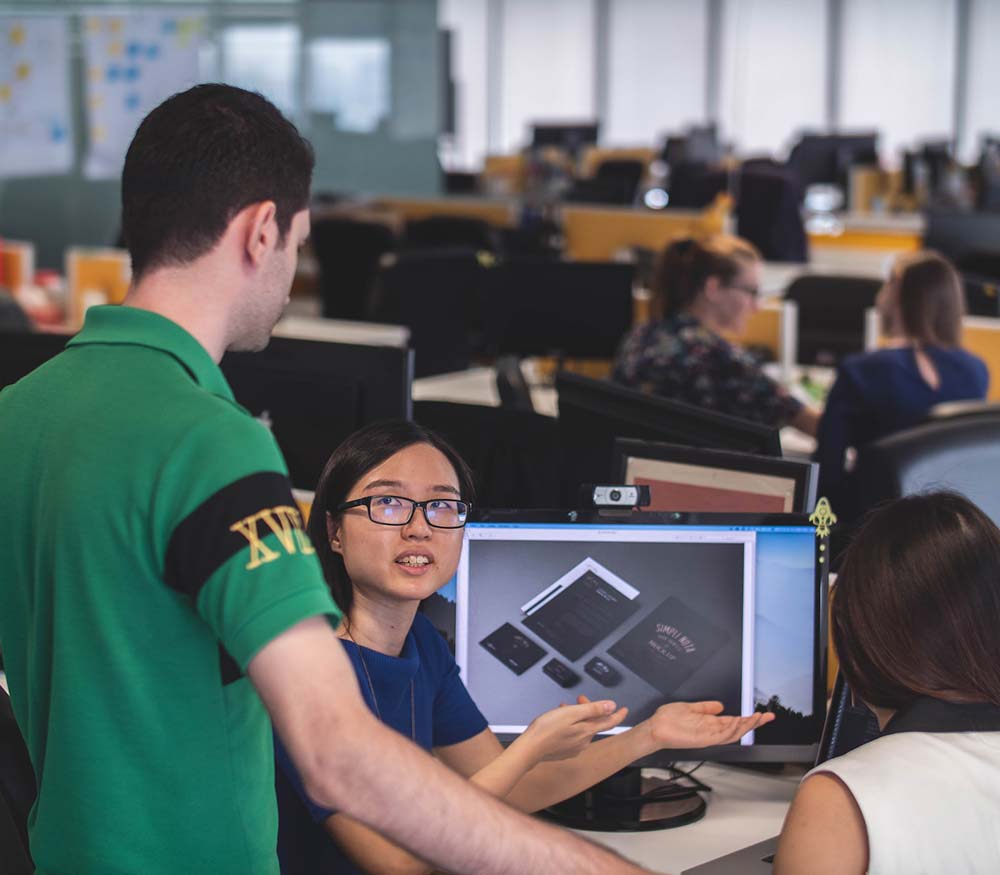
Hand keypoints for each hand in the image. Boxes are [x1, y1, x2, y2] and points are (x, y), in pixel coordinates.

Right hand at [517, 699, 627, 764]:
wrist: (530, 748)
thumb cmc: (546, 730)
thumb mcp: (571, 713)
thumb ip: (592, 709)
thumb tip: (611, 706)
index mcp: (587, 731)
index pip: (609, 722)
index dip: (618, 714)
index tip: (624, 709)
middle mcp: (583, 742)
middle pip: (594, 723)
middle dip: (589, 709)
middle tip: (580, 698)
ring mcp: (574, 748)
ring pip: (582, 728)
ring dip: (578, 716)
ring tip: (565, 707)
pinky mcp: (565, 751)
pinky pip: (574, 735)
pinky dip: (571, 725)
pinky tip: (560, 720)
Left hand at [644, 700, 774, 749]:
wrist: (655, 728)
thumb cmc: (669, 719)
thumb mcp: (690, 708)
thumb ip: (705, 708)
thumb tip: (719, 705)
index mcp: (710, 723)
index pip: (734, 721)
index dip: (748, 718)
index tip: (761, 714)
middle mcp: (712, 730)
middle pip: (738, 728)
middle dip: (753, 723)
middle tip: (767, 716)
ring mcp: (708, 736)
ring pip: (733, 733)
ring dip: (746, 726)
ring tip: (758, 718)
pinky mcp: (702, 739)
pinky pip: (720, 736)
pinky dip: (731, 731)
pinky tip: (739, 724)